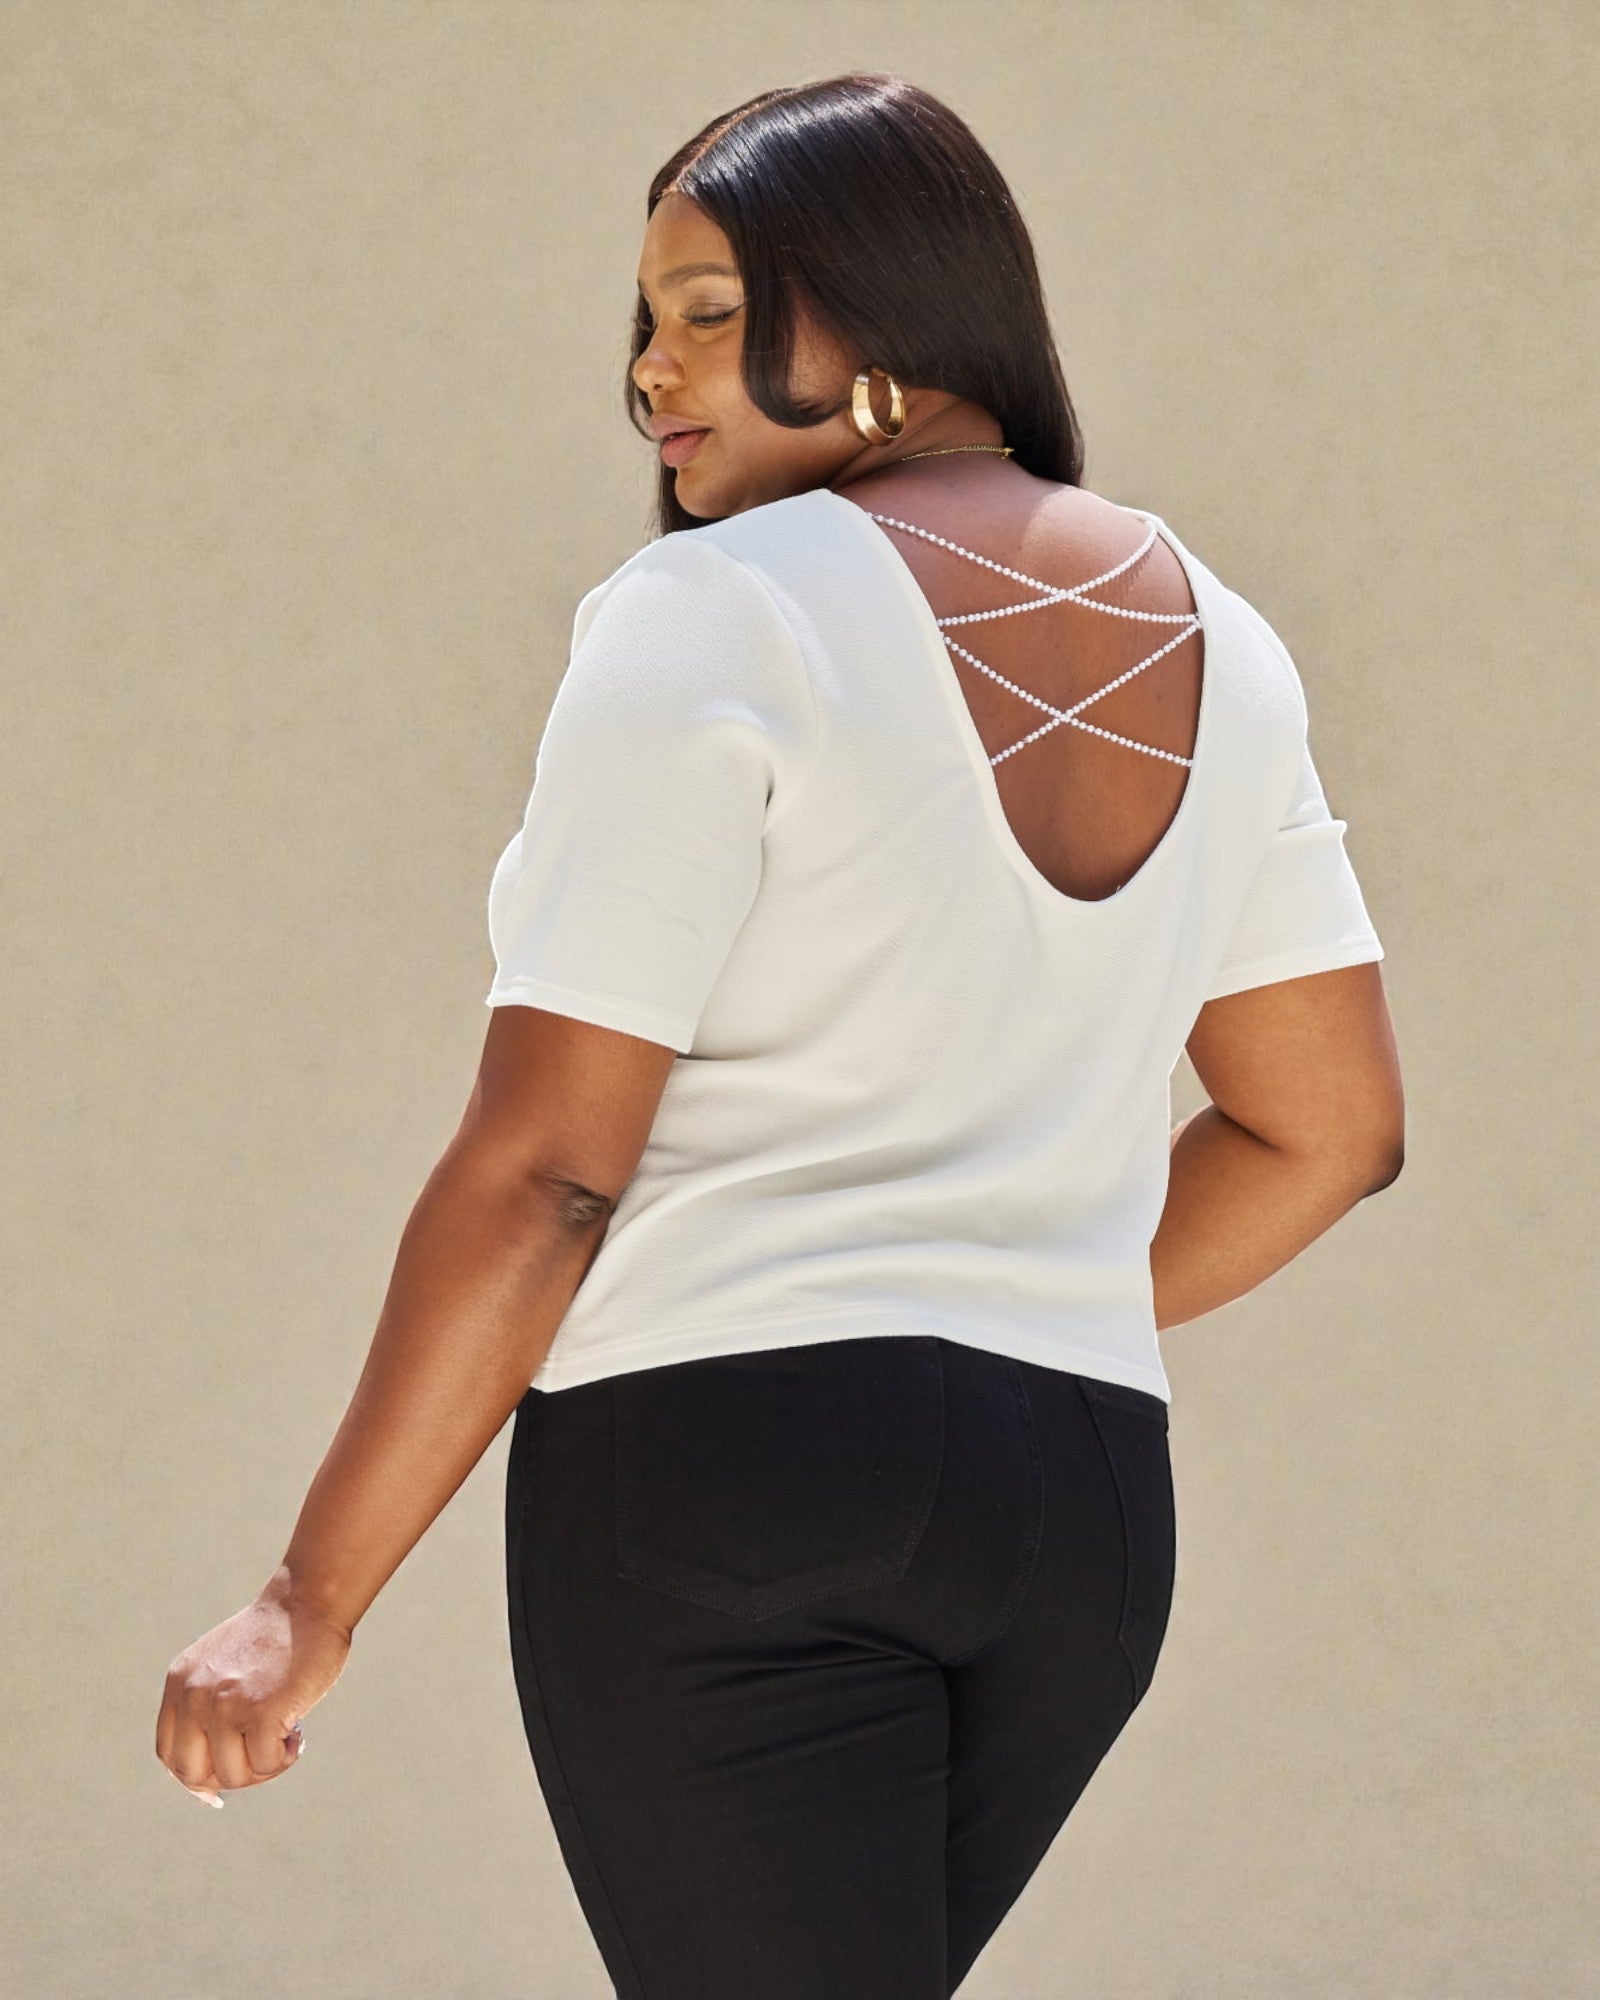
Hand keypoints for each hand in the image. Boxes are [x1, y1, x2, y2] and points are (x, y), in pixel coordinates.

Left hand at [156, 1576, 350, 1806]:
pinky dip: (286, 1757)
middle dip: (231, 1776)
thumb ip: (205, 1707)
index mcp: (180, 1683)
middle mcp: (194, 1696)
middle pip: (193, 1773)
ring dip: (264, 1768)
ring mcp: (225, 1705)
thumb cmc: (275, 1637)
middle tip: (261, 1757)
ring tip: (285, 1738)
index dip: (194, 1777)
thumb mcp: (221, 1667)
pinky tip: (297, 1732)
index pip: (169, 1753)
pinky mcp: (261, 1712)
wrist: (308, 1601)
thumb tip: (206, 1780)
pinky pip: (267, 1763)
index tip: (220, 1784)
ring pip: (233, 1775)